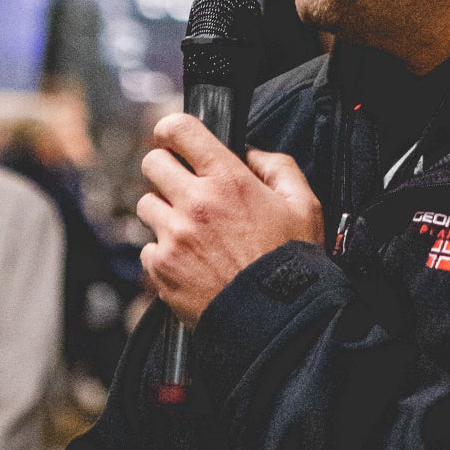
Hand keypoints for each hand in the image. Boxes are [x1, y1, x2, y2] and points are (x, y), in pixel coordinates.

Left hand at [136, 113, 323, 325]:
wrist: (276, 320)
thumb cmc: (292, 263)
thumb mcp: (304, 204)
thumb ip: (278, 166)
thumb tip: (251, 152)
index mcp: (228, 180)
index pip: (179, 130)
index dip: (174, 130)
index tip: (175, 139)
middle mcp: (195, 203)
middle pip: (151, 163)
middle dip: (166, 170)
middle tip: (184, 187)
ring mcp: (174, 236)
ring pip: (146, 205)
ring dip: (164, 213)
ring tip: (191, 231)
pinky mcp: (161, 269)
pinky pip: (148, 248)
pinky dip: (164, 253)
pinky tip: (191, 262)